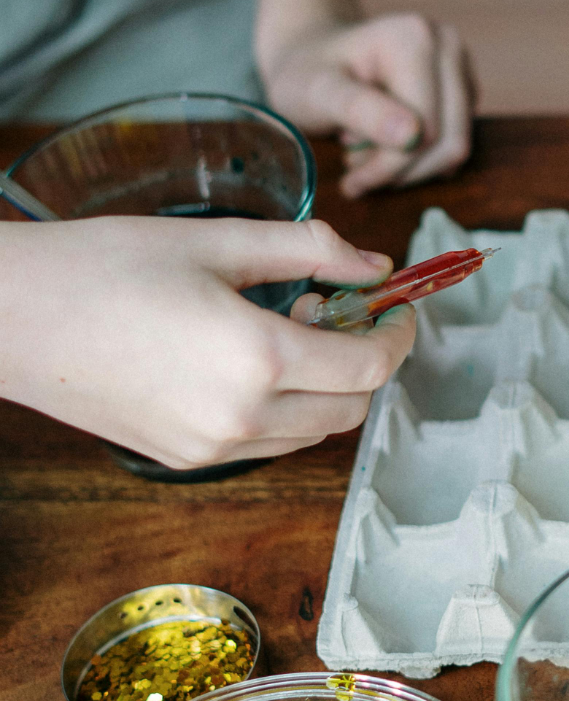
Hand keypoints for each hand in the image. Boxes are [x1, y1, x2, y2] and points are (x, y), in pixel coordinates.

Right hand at [0, 218, 415, 468]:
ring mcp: (214, 448)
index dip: (397, 336)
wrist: (10, 317)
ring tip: (288, 328)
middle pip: (352, 409)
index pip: (370, 366)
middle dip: (366, 361)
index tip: (397, 308)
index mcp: (259, 360)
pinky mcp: (187, 458)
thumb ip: (311, 250)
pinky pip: (269, 442)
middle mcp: (243, 418)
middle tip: (336, 309)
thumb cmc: (105, 267)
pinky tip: (255, 361)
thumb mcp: (220, 241)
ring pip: (314, 431)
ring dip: (328, 387)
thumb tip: (375, 266)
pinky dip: (288, 408)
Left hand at [260, 15, 474, 198]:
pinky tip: (384, 144)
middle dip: (402, 168)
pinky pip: (454, 140)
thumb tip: (412, 136)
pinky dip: (421, 157)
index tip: (350, 181)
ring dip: (410, 166)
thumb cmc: (307, 73)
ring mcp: (461, 64)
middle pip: (450, 140)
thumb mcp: (317, 92)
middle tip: (357, 171)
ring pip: (455, 146)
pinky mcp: (464, 87)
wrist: (311, 54)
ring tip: (365, 154)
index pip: (424, 130)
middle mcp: (446, 44)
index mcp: (414, 38)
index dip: (389, 166)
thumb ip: (359, 109)